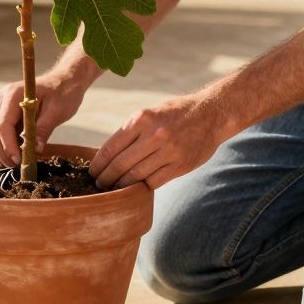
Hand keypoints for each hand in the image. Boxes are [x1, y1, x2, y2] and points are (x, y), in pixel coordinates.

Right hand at [0, 73, 88, 164]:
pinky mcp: (6, 112)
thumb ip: (43, 129)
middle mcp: (3, 98)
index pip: (3, 124)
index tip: (19, 160)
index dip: (8, 145)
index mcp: (13, 94)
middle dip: (2, 151)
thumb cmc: (64, 92)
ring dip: (2, 149)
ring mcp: (2, 105)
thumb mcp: (57, 111)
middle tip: (17, 167)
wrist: (66, 80)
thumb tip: (35, 150)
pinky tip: (19, 153)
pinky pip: (0, 131)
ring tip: (18, 162)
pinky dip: (7, 143)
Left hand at [89, 93, 228, 189]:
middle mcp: (154, 134)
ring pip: (136, 175)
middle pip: (121, 164)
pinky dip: (142, 187)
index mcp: (142, 119)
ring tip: (113, 189)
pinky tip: (135, 188)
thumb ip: (131, 132)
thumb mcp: (150, 113)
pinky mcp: (180, 165)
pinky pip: (154, 181)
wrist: (211, 114)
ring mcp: (169, 151)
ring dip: (121, 185)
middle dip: (106, 177)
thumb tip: (108, 156)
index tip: (91, 172)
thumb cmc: (175, 114)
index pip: (111, 146)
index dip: (98, 163)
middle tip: (99, 185)